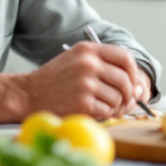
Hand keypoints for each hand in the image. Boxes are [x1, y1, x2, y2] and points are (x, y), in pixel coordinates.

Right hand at [19, 41, 140, 118]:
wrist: (28, 94)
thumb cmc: (55, 79)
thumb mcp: (76, 61)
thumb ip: (105, 67)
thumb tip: (138, 87)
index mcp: (88, 50)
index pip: (125, 57)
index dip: (133, 72)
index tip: (132, 82)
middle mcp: (88, 64)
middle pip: (125, 80)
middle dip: (127, 94)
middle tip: (121, 101)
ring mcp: (85, 84)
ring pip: (117, 98)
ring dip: (114, 106)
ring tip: (100, 105)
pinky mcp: (82, 103)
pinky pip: (107, 111)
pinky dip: (104, 114)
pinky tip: (93, 110)